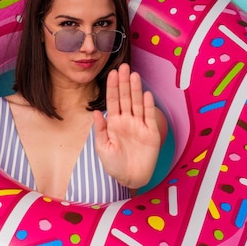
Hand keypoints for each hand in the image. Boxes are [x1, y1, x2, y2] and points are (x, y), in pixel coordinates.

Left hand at [94, 63, 164, 188]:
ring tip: (134, 75)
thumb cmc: (114, 164)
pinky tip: (146, 94)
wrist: (129, 178)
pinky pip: (149, 116)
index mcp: (113, 123)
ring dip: (136, 89)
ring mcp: (139, 125)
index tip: (111, 73)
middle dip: (124, 82)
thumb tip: (95, 112)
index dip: (112, 87)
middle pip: (126, 98)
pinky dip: (148, 105)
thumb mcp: (101, 148)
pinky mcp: (151, 133)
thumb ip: (99, 130)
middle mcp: (127, 121)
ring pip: (137, 103)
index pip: (112, 101)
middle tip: (123, 66)